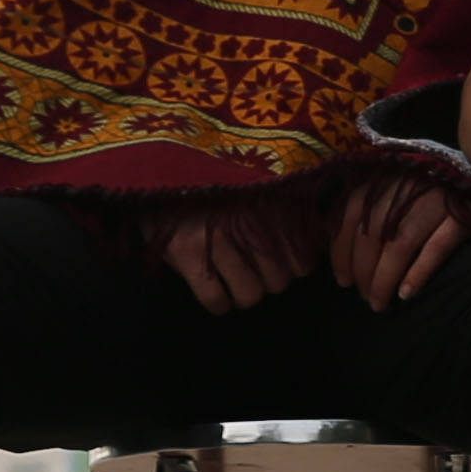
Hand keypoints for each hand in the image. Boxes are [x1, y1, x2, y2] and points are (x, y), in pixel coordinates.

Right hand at [145, 183, 324, 316]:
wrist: (162, 168)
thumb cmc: (216, 180)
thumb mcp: (260, 185)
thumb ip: (287, 212)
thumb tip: (308, 254)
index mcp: (274, 204)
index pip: (303, 262)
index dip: (293, 270)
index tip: (281, 264)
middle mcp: (251, 223)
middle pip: (278, 282)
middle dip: (267, 282)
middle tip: (253, 271)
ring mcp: (219, 239)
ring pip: (251, 295)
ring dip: (243, 294)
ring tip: (233, 281)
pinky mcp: (188, 253)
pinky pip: (216, 299)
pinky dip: (218, 303)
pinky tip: (214, 291)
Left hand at [329, 165, 470, 308]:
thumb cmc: (424, 187)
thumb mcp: (390, 185)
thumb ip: (364, 208)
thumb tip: (336, 247)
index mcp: (383, 176)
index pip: (350, 217)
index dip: (342, 253)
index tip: (343, 281)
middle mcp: (405, 187)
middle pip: (373, 235)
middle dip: (363, 272)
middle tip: (364, 297)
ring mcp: (435, 200)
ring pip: (400, 244)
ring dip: (384, 279)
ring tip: (379, 303)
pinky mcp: (463, 215)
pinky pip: (437, 248)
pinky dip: (419, 273)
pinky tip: (406, 294)